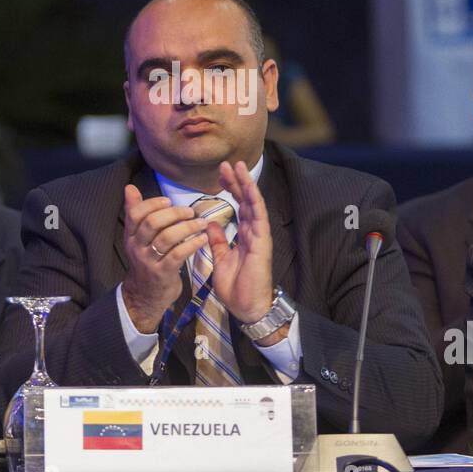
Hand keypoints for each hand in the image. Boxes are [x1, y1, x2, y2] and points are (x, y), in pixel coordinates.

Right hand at [121, 185, 209, 333]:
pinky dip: (192, 244)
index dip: (152, 204)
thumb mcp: (138, 237)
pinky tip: (202, 239)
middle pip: (152, 223)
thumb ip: (136, 213)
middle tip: (190, 211)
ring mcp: (149, 261)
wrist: (145, 295)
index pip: (135, 214)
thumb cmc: (147, 260)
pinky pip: (178, 254)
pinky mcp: (163, 273)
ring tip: (201, 223)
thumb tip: (129, 188)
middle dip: (173, 214)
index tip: (168, 200)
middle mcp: (136, 247)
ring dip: (187, 228)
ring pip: (167, 238)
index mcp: (130, 235)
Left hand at [207, 161, 276, 336]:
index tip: (220, 175)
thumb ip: (217, 241)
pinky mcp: (262, 242)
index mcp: (243, 235)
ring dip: (246, 185)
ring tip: (238, 167)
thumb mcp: (220, 260)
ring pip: (253, 204)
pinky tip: (249, 188)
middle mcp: (253, 232)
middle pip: (245, 200)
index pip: (237, 206)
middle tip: (226, 164)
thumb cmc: (236, 288)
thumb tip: (210, 223)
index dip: (230, 189)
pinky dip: (254, 201)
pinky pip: (259, 218)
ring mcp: (259, 236)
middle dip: (236, 181)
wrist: (247, 307)